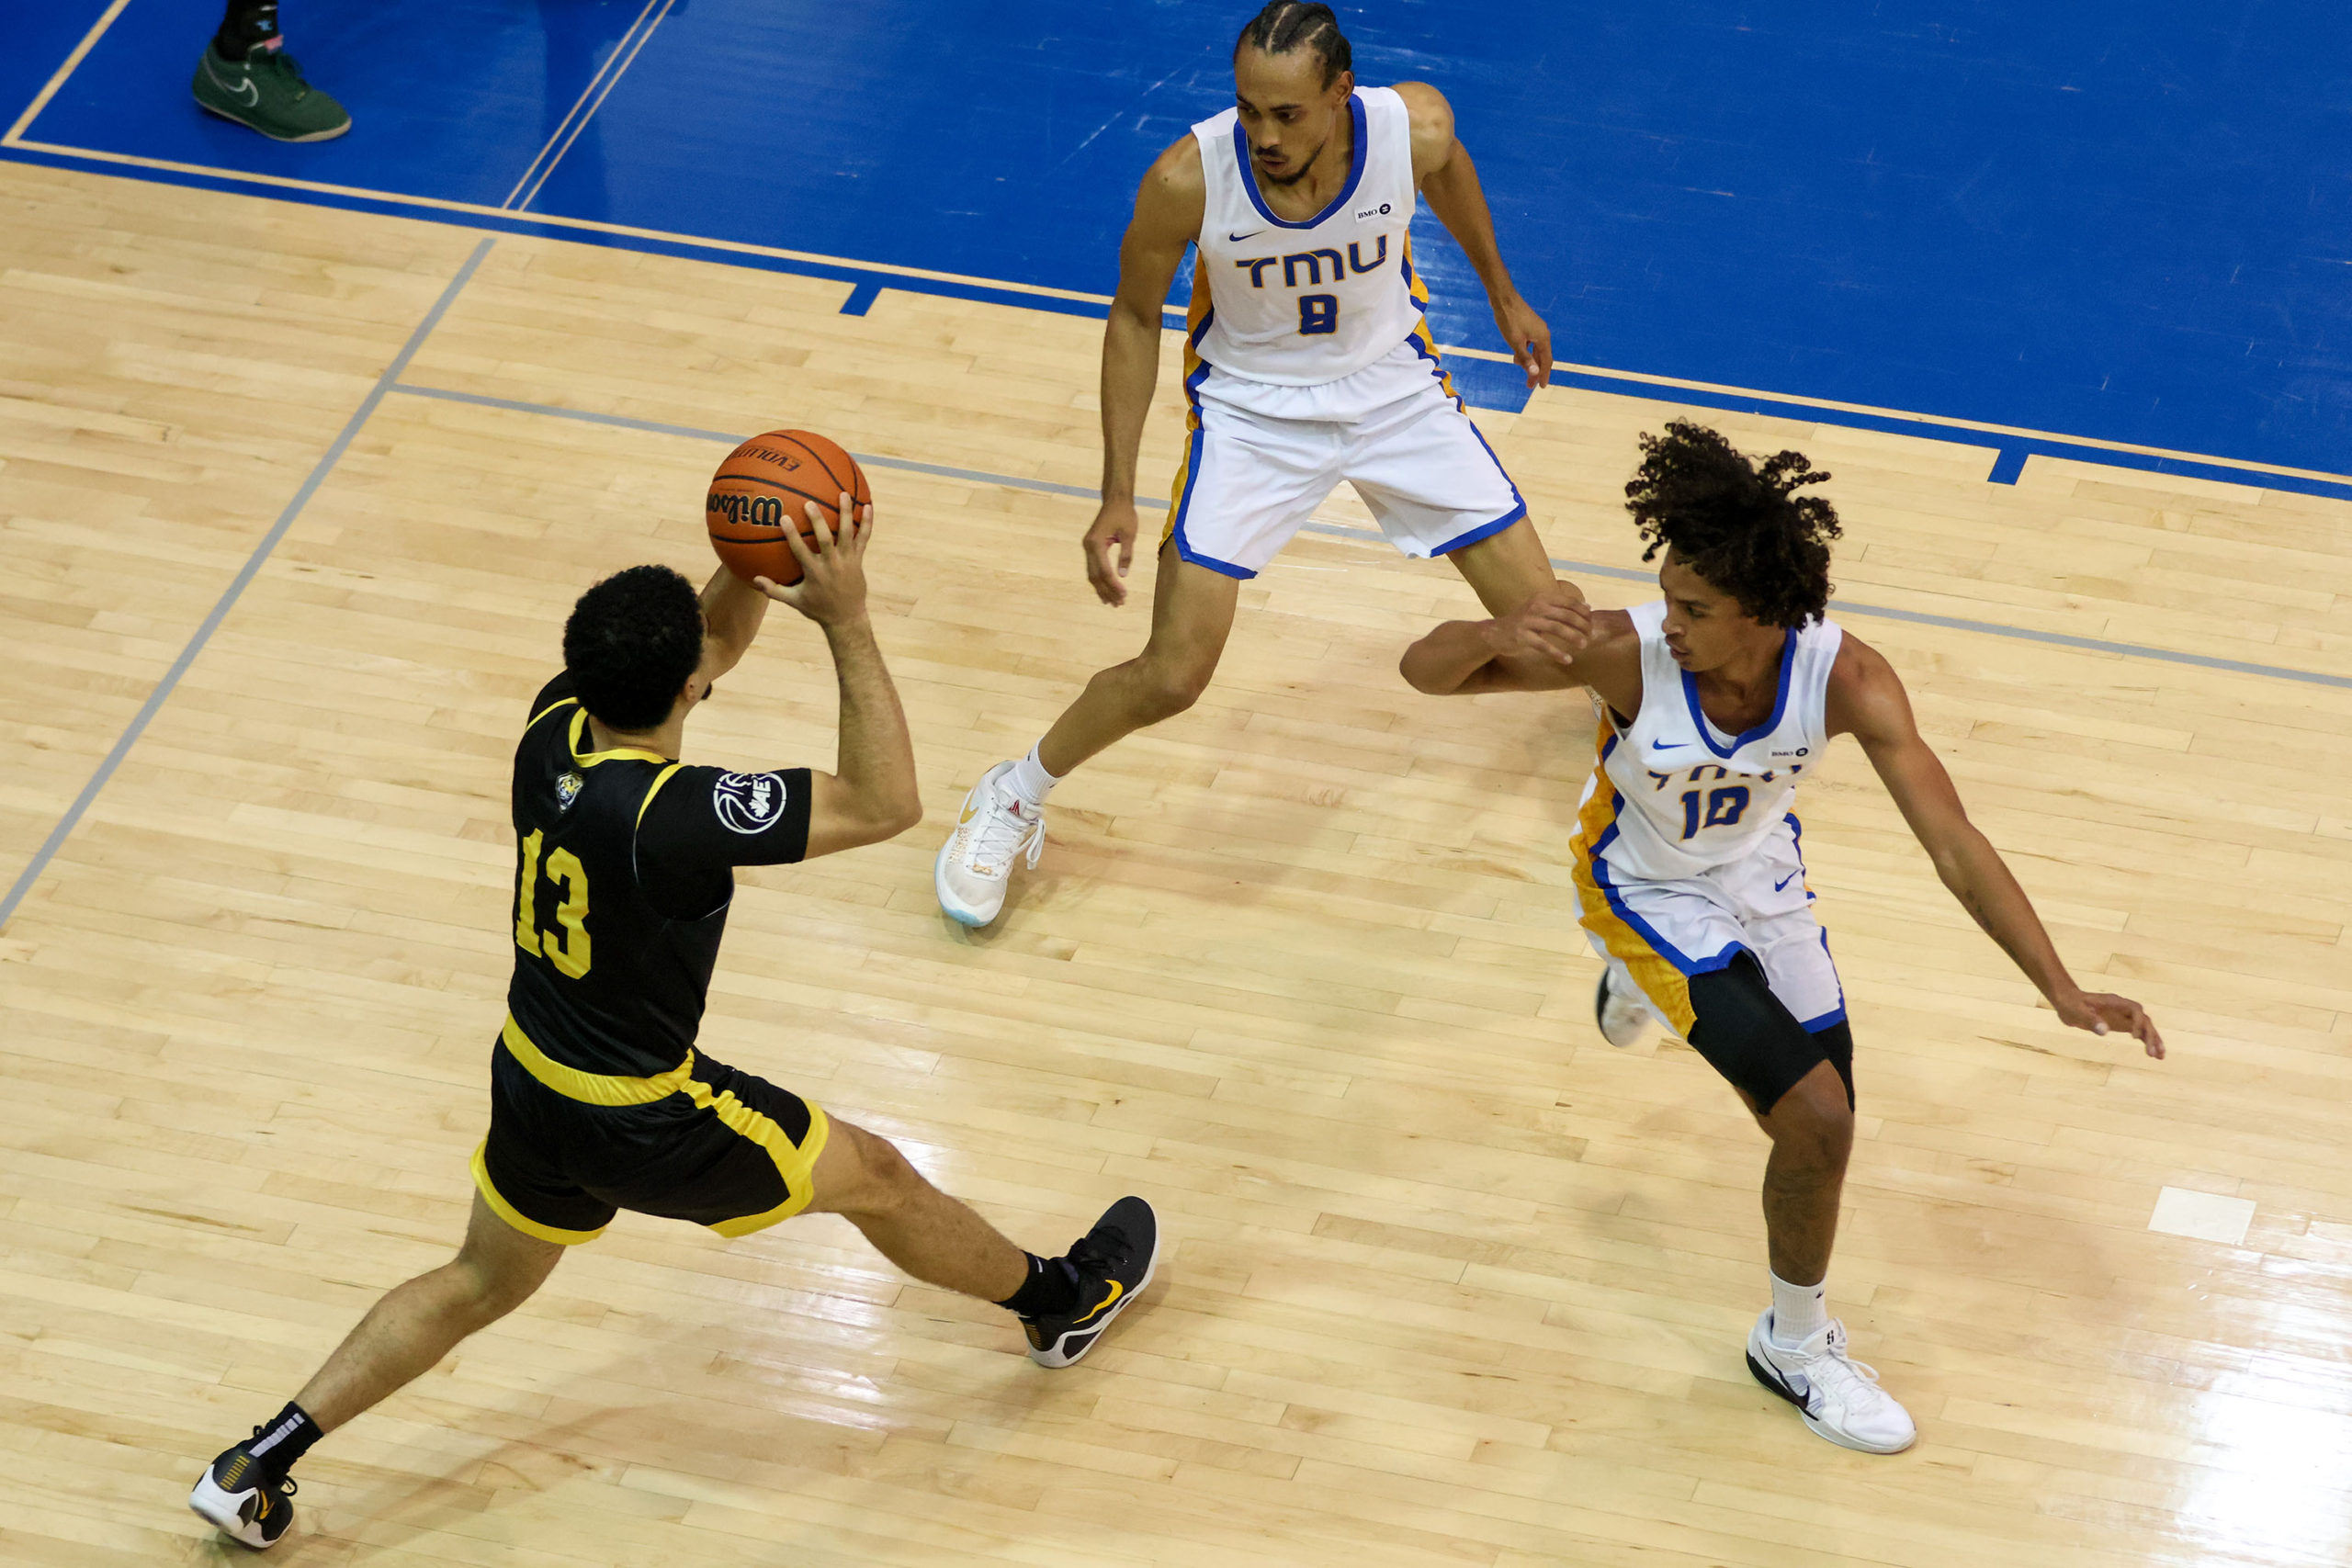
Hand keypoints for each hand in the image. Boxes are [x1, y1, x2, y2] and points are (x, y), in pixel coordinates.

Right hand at [754, 496, 869, 626]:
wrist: (846, 618)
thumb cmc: (817, 608)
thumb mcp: (795, 601)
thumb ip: (774, 590)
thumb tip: (754, 580)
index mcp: (813, 572)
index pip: (800, 550)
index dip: (792, 534)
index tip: (784, 518)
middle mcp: (831, 564)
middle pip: (825, 539)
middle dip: (817, 521)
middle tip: (809, 502)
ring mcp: (847, 560)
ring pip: (847, 534)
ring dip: (846, 513)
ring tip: (843, 494)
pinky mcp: (858, 559)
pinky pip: (864, 538)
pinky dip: (867, 522)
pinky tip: (868, 505)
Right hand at [1083, 496, 1141, 606]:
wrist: (1115, 499)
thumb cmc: (1124, 514)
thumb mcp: (1129, 535)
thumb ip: (1126, 555)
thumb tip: (1123, 575)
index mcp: (1096, 543)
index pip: (1105, 571)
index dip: (1114, 585)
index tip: (1124, 596)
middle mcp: (1088, 547)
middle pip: (1096, 576)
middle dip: (1107, 591)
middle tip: (1118, 604)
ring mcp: (1088, 547)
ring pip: (1092, 574)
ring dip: (1102, 588)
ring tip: (1112, 602)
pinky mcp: (1091, 547)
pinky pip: (1093, 568)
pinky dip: (1100, 580)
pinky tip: (1106, 590)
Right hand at [1482, 582, 1590, 664]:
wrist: (1495, 633)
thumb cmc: (1523, 622)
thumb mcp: (1540, 609)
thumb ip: (1561, 607)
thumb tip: (1588, 606)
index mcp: (1542, 598)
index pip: (1569, 602)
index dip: (1583, 612)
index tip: (1592, 622)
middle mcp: (1536, 607)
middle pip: (1566, 615)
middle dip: (1582, 625)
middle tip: (1591, 635)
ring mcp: (1528, 621)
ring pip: (1557, 628)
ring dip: (1573, 637)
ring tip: (1584, 645)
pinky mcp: (1523, 637)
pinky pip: (1544, 645)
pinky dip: (1557, 653)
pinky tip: (1567, 660)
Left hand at [1491, 289, 1552, 388]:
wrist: (1504, 298)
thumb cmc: (1509, 319)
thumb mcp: (1516, 343)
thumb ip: (1525, 359)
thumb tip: (1535, 374)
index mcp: (1543, 338)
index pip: (1546, 361)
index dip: (1544, 375)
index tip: (1541, 387)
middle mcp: (1543, 333)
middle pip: (1542, 357)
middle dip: (1536, 371)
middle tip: (1530, 385)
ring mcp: (1536, 328)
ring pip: (1536, 350)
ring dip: (1530, 362)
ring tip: (1523, 373)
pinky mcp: (1529, 325)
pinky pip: (1531, 343)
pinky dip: (1526, 352)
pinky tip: (1517, 357)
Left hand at [2055, 988, 2164, 1059]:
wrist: (2067, 1002)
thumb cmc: (2071, 1004)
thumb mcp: (2076, 1011)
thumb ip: (2090, 1020)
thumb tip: (2104, 1031)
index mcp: (2115, 1002)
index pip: (2135, 1010)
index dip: (2137, 1023)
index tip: (2133, 1037)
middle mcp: (2123, 1008)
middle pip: (2144, 1020)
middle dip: (2150, 1035)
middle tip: (2153, 1053)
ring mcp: (2124, 1016)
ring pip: (2145, 1028)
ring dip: (2154, 1041)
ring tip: (2160, 1057)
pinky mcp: (2122, 1025)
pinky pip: (2139, 1033)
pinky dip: (2147, 1042)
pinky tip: (2153, 1055)